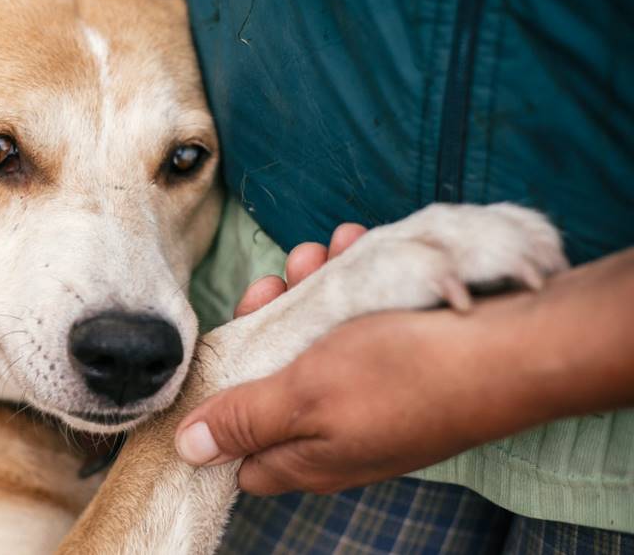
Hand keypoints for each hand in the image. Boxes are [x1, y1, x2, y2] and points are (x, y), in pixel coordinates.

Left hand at [176, 235, 633, 495]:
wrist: (513, 350)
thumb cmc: (404, 375)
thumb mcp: (303, 395)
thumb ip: (245, 420)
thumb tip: (191, 448)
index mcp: (307, 456)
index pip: (240, 451)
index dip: (220, 403)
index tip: (220, 348)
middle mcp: (337, 433)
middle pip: (274, 381)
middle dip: (266, 323)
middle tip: (275, 281)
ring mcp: (372, 399)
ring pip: (317, 341)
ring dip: (310, 291)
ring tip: (320, 251)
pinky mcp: (401, 363)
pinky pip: (360, 324)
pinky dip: (353, 285)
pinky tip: (357, 246)